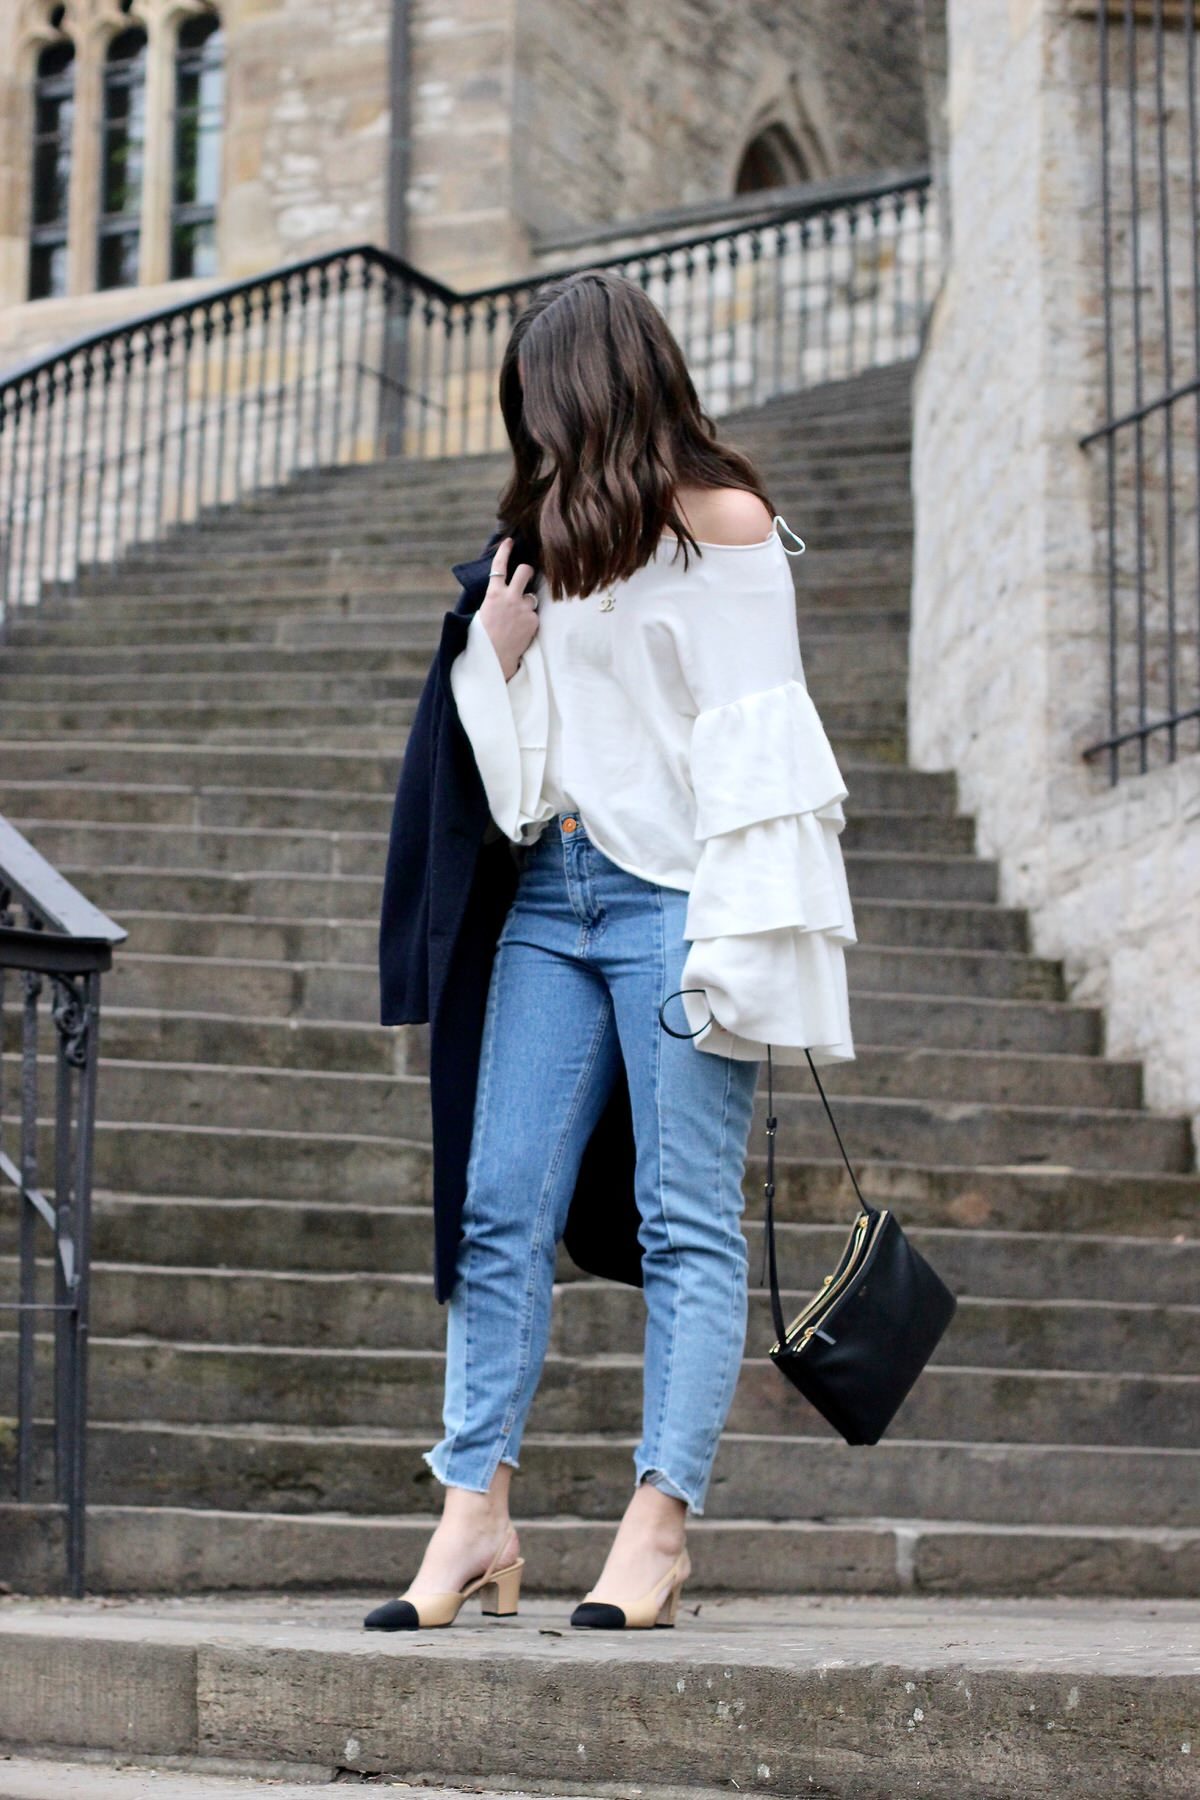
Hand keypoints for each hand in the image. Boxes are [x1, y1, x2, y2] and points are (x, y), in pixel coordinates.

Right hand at [479, 536, 538, 680]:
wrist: (494, 658)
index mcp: (493, 593)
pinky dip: (529, 620)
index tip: (510, 541)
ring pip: (532, 595)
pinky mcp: (533, 619)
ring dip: (527, 603)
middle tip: (525, 575)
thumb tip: (502, 588)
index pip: (499, 566)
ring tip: (517, 618)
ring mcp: (524, 608)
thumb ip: (495, 597)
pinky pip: (534, 614)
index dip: (505, 551)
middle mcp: (510, 597)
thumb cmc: (484, 636)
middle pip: (525, 571)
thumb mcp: (483, 612)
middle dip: (527, 571)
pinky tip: (520, 631)